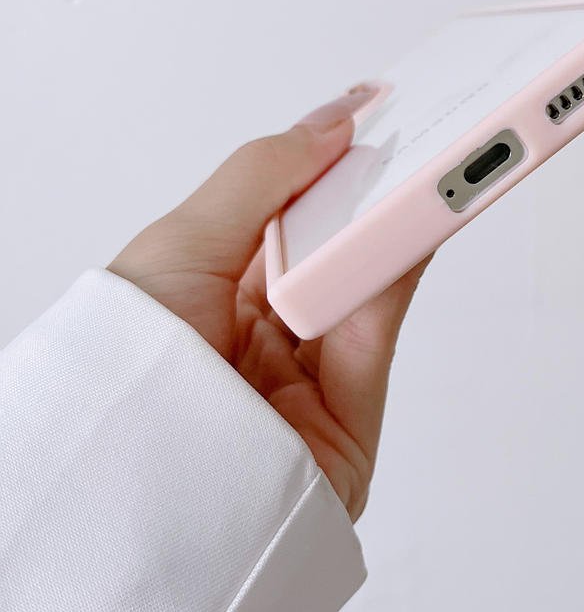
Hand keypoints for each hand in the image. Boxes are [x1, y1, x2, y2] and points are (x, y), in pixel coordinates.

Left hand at [109, 85, 429, 520]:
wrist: (138, 496)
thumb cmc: (129, 369)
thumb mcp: (182, 242)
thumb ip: (262, 176)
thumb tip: (330, 124)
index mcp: (216, 283)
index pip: (287, 207)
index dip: (328, 160)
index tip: (371, 115)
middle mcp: (265, 323)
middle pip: (336, 238)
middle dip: (372, 185)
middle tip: (410, 132)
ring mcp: (311, 362)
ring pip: (369, 273)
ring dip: (400, 219)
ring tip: (426, 163)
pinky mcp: (354, 404)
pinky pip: (385, 317)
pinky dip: (406, 262)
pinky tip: (419, 215)